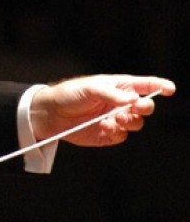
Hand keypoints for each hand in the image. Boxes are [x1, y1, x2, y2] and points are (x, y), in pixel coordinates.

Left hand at [30, 74, 175, 146]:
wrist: (52, 114)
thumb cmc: (70, 94)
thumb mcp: (90, 88)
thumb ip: (111, 94)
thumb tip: (131, 99)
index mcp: (118, 86)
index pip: (143, 85)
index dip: (158, 86)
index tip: (169, 89)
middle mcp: (120, 103)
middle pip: (144, 107)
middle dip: (145, 107)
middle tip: (136, 107)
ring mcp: (115, 119)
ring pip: (136, 123)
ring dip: (131, 121)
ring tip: (117, 118)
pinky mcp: (108, 134)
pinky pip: (122, 136)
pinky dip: (117, 132)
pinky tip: (104, 127)